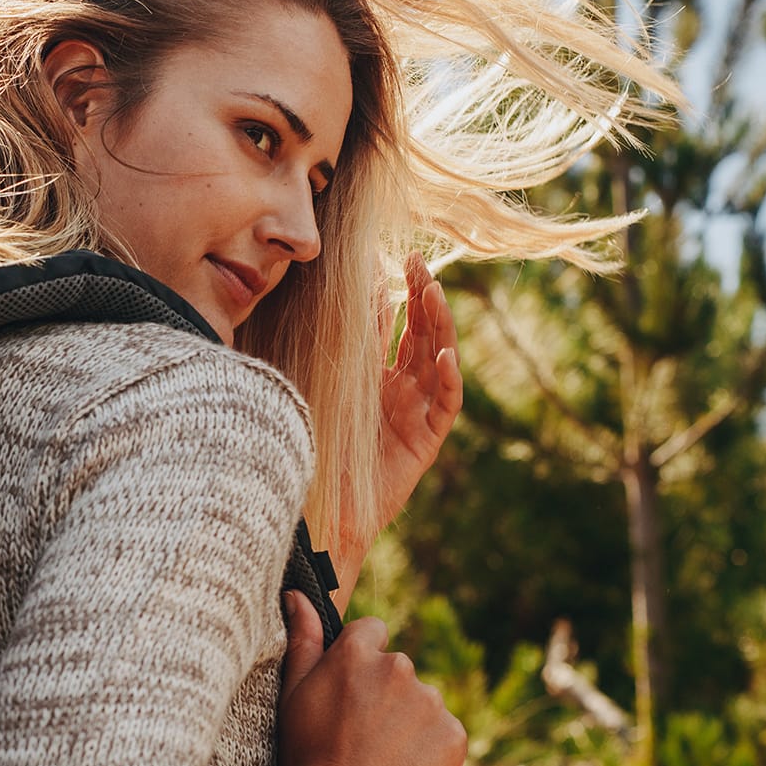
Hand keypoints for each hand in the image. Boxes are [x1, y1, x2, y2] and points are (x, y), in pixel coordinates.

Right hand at [245, 593, 465, 765]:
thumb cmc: (305, 755)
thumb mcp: (292, 693)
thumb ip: (302, 638)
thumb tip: (298, 594)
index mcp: (359, 652)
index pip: (372, 633)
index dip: (359, 665)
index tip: (349, 698)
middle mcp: (399, 667)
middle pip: (398, 671)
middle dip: (385, 696)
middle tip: (359, 738)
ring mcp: (430, 702)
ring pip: (423, 704)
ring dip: (408, 723)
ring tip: (379, 760)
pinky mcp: (454, 736)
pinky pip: (445, 734)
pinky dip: (431, 751)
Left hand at [333, 254, 462, 594]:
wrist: (323, 508)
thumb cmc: (317, 448)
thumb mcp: (330, 385)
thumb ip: (349, 346)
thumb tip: (359, 294)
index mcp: (375, 375)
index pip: (395, 325)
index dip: (399, 293)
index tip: (397, 258)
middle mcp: (400, 390)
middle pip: (420, 334)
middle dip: (423, 298)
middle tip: (420, 263)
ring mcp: (417, 412)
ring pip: (436, 360)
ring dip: (439, 326)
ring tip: (434, 293)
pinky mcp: (427, 439)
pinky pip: (445, 403)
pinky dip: (447, 377)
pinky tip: (444, 353)